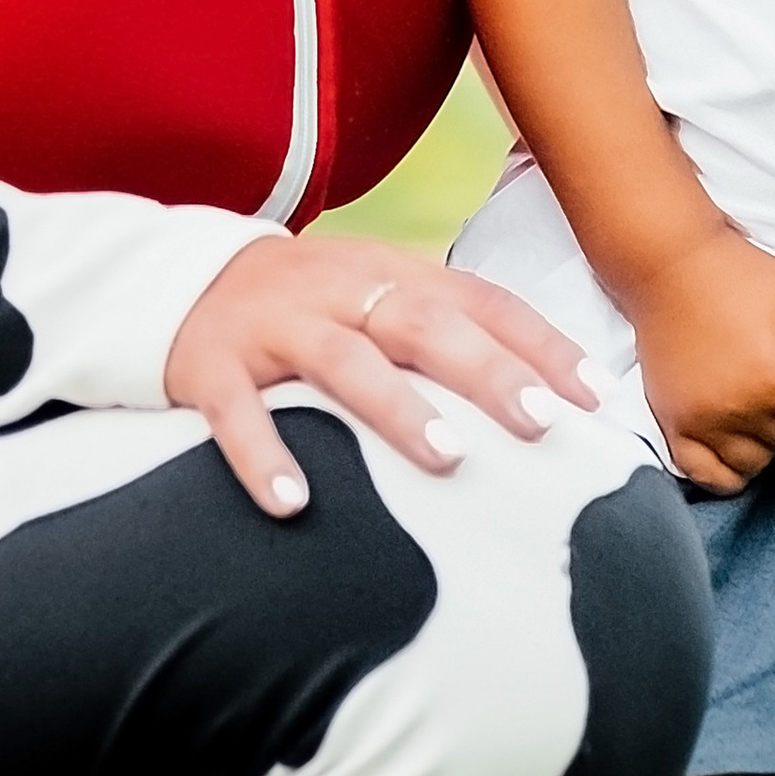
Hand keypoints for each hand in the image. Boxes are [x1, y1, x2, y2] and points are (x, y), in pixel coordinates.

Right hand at [164, 234, 596, 517]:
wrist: (179, 280)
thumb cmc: (306, 304)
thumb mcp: (375, 295)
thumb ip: (445, 331)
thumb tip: (544, 395)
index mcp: (388, 272)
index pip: (478, 298)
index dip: (539, 341)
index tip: (595, 394)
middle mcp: (337, 290)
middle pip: (420, 322)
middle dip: (485, 369)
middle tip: (539, 421)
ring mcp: (273, 325)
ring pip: (342, 360)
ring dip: (397, 407)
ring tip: (447, 457)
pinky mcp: (212, 365)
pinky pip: (237, 411)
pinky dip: (263, 454)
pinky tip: (293, 503)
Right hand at [628, 228, 774, 495]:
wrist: (666, 263)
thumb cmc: (737, 273)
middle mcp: (742, 410)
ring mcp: (704, 424)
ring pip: (756, 463)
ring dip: (764, 441)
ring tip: (755, 403)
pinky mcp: (673, 426)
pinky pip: (708, 476)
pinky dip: (726, 465)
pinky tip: (731, 436)